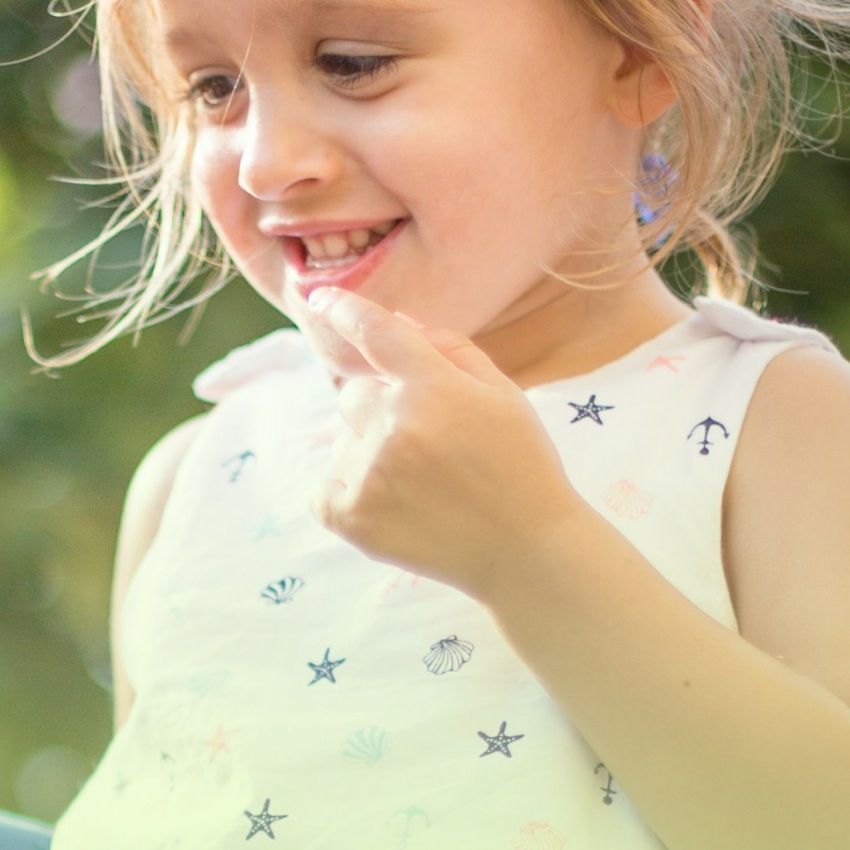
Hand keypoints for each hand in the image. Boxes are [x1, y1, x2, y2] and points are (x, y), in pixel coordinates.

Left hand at [304, 288, 590, 597]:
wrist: (528, 552)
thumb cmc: (520, 466)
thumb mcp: (504, 395)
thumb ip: (450, 349)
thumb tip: (394, 321)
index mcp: (434, 388)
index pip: (376, 333)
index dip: (345, 310)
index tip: (320, 298)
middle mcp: (394, 426)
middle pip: (354, 394)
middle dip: (381, 409)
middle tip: (429, 443)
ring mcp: (369, 474)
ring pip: (343, 443)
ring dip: (369, 454)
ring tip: (422, 485)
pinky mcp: (352, 518)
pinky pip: (323, 490)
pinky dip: (347, 495)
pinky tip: (392, 506)